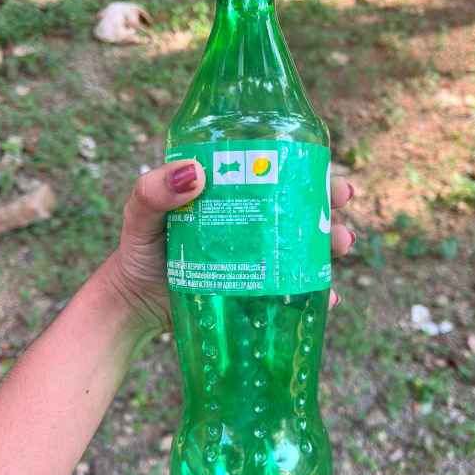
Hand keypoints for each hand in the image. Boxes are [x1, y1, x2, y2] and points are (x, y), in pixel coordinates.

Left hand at [100, 159, 356, 330]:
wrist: (135, 304)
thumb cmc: (140, 251)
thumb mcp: (140, 214)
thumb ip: (153, 190)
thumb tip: (195, 173)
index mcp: (237, 197)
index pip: (280, 176)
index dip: (311, 170)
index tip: (327, 171)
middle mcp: (257, 226)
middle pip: (305, 210)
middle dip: (331, 205)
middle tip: (340, 204)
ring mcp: (264, 261)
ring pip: (310, 248)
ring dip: (333, 245)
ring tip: (340, 245)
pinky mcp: (263, 293)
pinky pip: (299, 291)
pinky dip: (319, 293)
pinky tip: (329, 295)